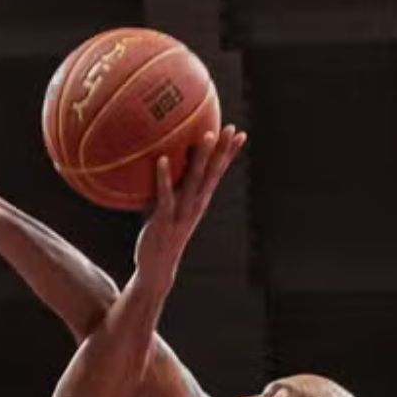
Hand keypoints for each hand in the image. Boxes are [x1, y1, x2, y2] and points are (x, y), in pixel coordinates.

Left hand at [133, 125, 246, 283]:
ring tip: (206, 136)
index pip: (219, 174)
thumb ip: (169, 187)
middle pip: (213, 174)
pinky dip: (164, 177)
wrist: (156, 268)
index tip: (240, 134)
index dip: (230, 155)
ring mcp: (182, 213)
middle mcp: (196, 205)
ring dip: (202, 158)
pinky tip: (161, 158)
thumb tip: (160, 160)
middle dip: (223, 151)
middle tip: (230, 128)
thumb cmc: (160, 234)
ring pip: (195, 181)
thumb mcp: (168, 208)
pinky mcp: (165, 220)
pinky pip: (166, 195)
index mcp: (200, 201)